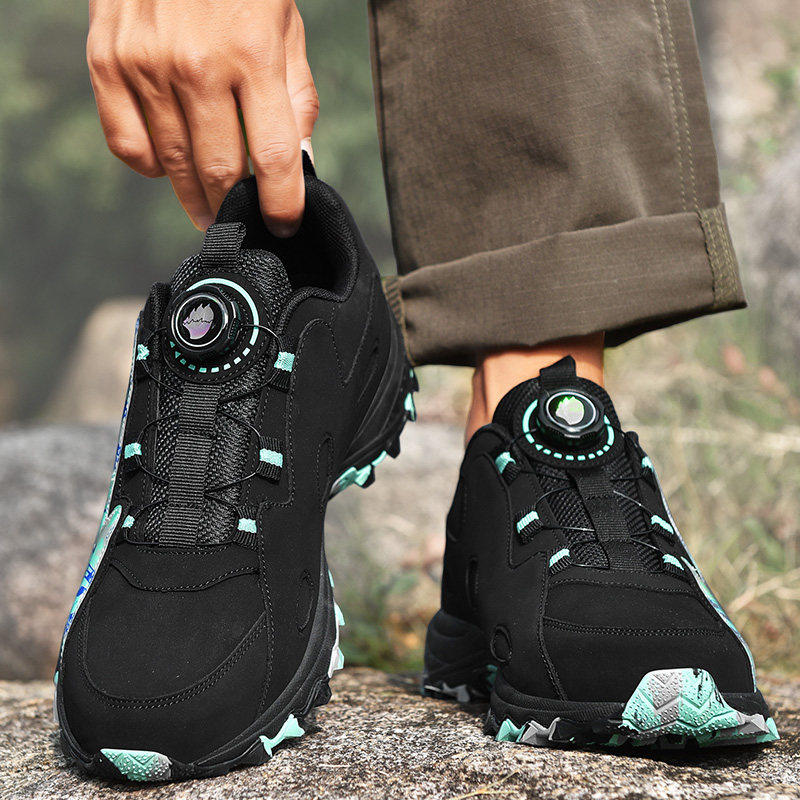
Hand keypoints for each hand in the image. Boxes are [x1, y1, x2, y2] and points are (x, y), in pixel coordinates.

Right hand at [86, 0, 317, 234]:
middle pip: (222, 171)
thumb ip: (295, 98)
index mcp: (252, 53)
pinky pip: (128, 145)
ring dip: (196, 198)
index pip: (274, 157)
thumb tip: (301, 163)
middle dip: (237, 209)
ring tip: (210, 211)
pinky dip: (151, 166)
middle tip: (242, 222)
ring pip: (175, 166)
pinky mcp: (107, 62)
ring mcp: (146, 64)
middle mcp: (197, 64)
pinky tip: (169, 165)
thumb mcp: (284, 28)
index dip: (283, 204)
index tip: (285, 226)